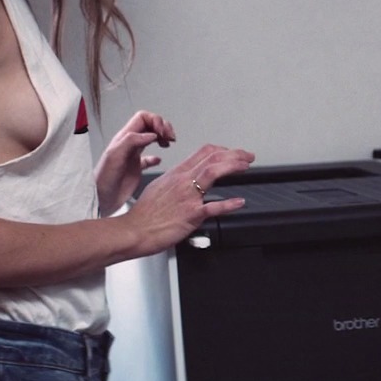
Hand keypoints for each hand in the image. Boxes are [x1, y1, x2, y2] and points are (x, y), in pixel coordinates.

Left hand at [94, 110, 176, 216]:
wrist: (100, 199)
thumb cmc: (103, 179)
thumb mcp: (116, 155)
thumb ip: (132, 141)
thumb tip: (151, 134)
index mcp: (125, 138)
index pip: (143, 118)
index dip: (155, 121)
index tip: (162, 133)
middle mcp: (129, 144)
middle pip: (149, 125)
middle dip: (163, 127)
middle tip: (170, 137)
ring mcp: (133, 155)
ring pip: (151, 138)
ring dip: (162, 137)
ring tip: (168, 143)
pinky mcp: (135, 169)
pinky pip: (148, 159)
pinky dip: (156, 157)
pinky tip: (158, 160)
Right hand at [126, 143, 254, 255]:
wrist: (134, 230)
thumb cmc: (144, 214)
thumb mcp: (159, 187)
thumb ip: (175, 181)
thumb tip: (185, 178)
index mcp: (176, 174)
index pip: (203, 152)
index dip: (223, 150)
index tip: (233, 153)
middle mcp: (183, 181)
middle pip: (212, 158)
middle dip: (234, 154)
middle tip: (247, 156)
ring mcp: (187, 197)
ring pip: (213, 172)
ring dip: (232, 166)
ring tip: (246, 166)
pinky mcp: (191, 215)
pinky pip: (213, 207)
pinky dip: (228, 204)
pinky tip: (239, 202)